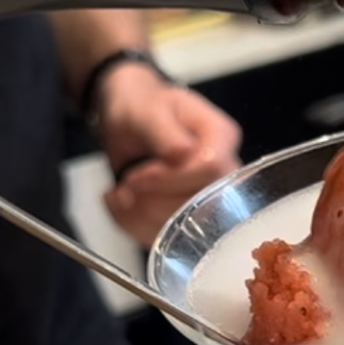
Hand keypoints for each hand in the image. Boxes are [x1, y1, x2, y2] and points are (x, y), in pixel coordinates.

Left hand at [95, 62, 242, 246]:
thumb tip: (183, 152)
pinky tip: (122, 203)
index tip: (139, 175)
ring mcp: (207, 201)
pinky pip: (162, 237)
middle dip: (152, 199)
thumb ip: (163, 130)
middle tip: (126, 183)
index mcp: (220, 138)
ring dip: (138, 214)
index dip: (173, 178)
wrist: (129, 123)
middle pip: (201, 205)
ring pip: (181, 229)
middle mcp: (222, 174)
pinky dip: (131, 224)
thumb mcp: (147, 110)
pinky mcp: (186, 221)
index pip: (212, 169)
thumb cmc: (142, 108)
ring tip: (121, 190)